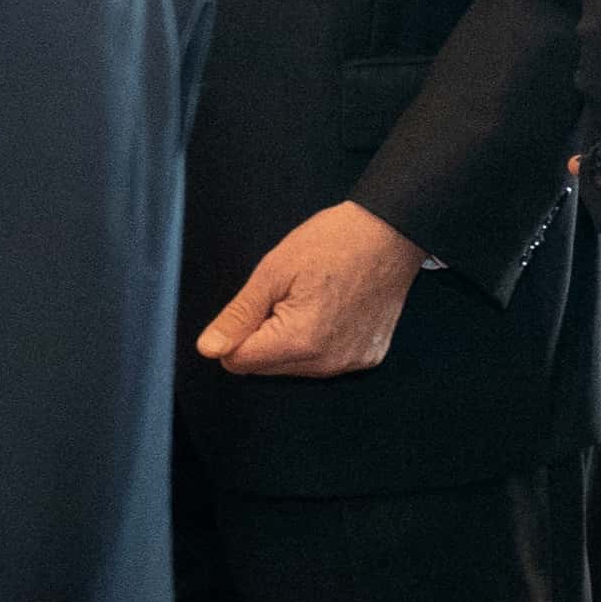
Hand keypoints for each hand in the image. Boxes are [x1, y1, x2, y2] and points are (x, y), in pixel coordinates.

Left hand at [197, 199, 424, 377]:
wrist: (390, 233)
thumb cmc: (336, 243)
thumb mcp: (273, 271)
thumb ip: (238, 315)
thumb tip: (210, 348)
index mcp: (300, 340)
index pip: (239, 362)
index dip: (236, 333)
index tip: (257, 305)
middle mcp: (328, 362)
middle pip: (265, 368)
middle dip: (264, 338)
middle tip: (287, 297)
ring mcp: (350, 362)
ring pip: (294, 367)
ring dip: (290, 340)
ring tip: (313, 301)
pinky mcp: (367, 358)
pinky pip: (324, 361)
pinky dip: (320, 341)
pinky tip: (333, 310)